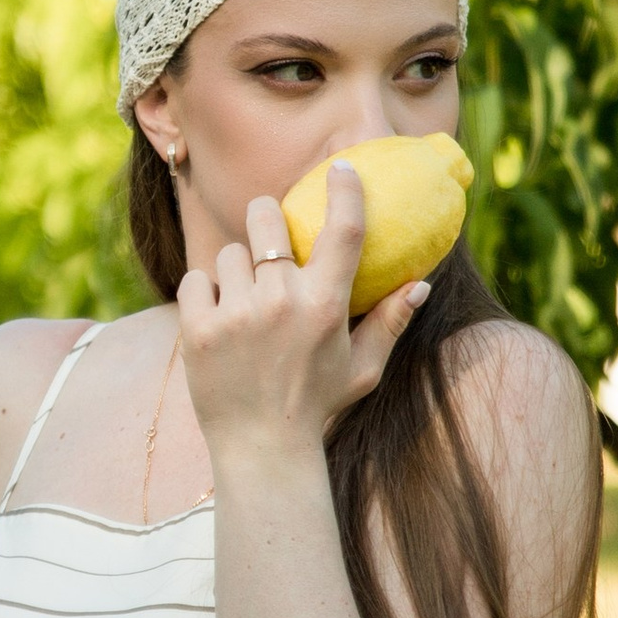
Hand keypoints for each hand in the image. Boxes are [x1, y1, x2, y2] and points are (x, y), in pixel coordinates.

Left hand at [177, 173, 431, 468]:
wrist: (261, 449)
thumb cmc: (317, 405)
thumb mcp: (362, 369)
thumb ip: (390, 323)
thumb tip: (421, 283)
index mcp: (325, 306)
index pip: (342, 231)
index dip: (343, 191)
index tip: (340, 168)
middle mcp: (281, 302)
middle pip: (264, 217)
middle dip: (265, 218)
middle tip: (268, 238)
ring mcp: (236, 314)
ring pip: (229, 254)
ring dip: (237, 271)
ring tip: (245, 304)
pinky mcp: (198, 328)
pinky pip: (195, 280)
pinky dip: (204, 295)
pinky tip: (218, 319)